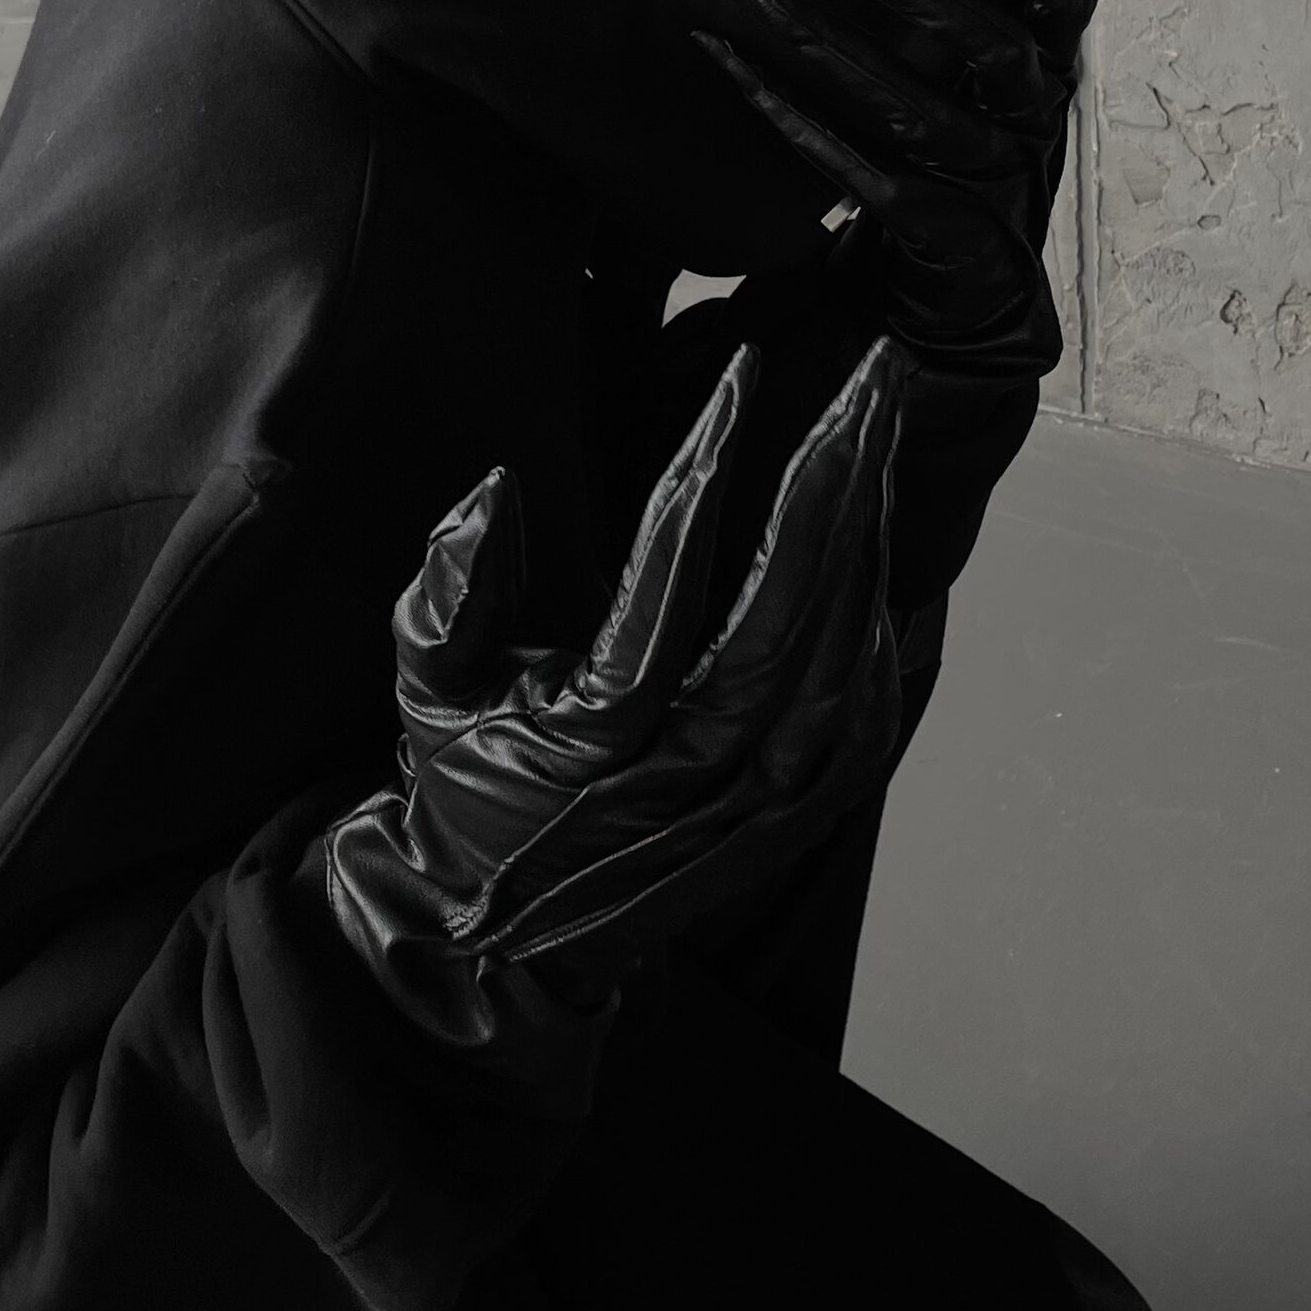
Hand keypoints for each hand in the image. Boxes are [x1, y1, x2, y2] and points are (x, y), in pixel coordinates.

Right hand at [325, 334, 911, 1078]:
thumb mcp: (425, 687)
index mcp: (593, 735)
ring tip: (881, 430)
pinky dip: (882, 619)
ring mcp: (753, 803)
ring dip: (868, 532)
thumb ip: (447, 591)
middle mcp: (688, 773)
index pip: (668, 576)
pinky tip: (884, 539)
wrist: (501, 941)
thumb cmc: (466, 784)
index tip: (742, 370)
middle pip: (787, 607)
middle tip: (872, 376)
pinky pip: (864, 711)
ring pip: (838, 654)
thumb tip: (493, 492)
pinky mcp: (793, 819)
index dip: (711, 462)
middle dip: (837, 476)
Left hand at [689, 0, 1097, 387]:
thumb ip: (967, 6)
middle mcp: (1029, 124)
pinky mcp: (933, 235)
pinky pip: (855, 172)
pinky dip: (792, 121)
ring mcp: (986, 184)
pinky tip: (730, 66)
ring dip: (827, 46)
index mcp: (1048, 73)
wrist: (960, 304)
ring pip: (914, 110)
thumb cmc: (957, 164)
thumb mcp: (977, 81)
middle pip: (994, 45)